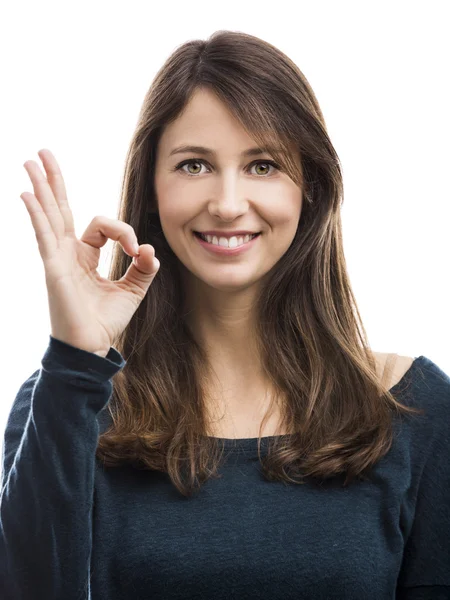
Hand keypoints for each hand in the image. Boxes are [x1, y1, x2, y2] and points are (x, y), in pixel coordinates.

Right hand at [20, 149, 159, 356]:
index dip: (124, 231)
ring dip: (42, 187)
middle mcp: (68, 253)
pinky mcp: (54, 269)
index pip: (102, 225)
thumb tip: (151, 248)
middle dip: (53, 180)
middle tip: (43, 153)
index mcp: (85, 255)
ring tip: (31, 161)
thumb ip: (144, 268)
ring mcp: (57, 259)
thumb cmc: (106, 320)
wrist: (93, 346)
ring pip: (48, 216)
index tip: (139, 251)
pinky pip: (45, 237)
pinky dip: (37, 215)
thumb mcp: (133, 290)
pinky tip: (27, 194)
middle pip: (59, 208)